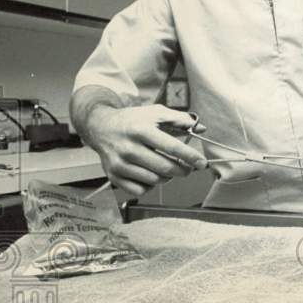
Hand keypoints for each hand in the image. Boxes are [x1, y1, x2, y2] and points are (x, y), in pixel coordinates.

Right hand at [86, 105, 207, 195]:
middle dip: (183, 170)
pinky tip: (150, 174)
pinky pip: (140, 190)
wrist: (101, 127)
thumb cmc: (132, 120)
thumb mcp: (156, 112)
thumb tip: (201, 128)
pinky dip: (150, 185)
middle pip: (165, 168)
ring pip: (154, 180)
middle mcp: (128, 148)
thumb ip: (180, 119)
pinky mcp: (113, 176)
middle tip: (188, 168)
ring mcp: (119, 164)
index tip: (202, 163)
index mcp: (141, 130)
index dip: (190, 156)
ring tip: (166, 167)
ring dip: (167, 177)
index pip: (171, 146)